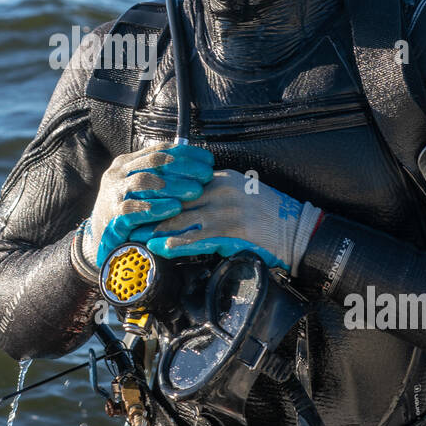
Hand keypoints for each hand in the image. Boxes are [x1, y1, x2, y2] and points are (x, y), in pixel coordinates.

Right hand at [82, 144, 214, 268]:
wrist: (100, 238)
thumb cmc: (129, 213)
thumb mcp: (142, 190)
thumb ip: (162, 177)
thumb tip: (198, 168)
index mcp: (127, 163)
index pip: (160, 150)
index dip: (187, 153)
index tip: (208, 160)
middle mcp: (118, 174)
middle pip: (154, 162)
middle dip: (184, 167)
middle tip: (206, 176)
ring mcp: (113, 194)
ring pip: (144, 182)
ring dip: (173, 185)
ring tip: (194, 191)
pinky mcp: (112, 217)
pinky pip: (134, 209)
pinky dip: (155, 208)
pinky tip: (174, 208)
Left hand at [141, 169, 323, 273]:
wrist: (297, 229)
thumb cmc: (269, 214)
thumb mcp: (240, 193)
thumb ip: (214, 195)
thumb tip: (187, 205)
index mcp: (219, 178)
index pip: (180, 184)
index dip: (158, 194)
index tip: (140, 201)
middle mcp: (219, 190)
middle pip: (175, 200)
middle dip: (150, 211)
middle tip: (128, 220)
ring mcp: (224, 210)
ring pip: (180, 219)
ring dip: (155, 229)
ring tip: (136, 236)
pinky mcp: (230, 230)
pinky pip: (196, 237)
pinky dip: (175, 242)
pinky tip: (160, 247)